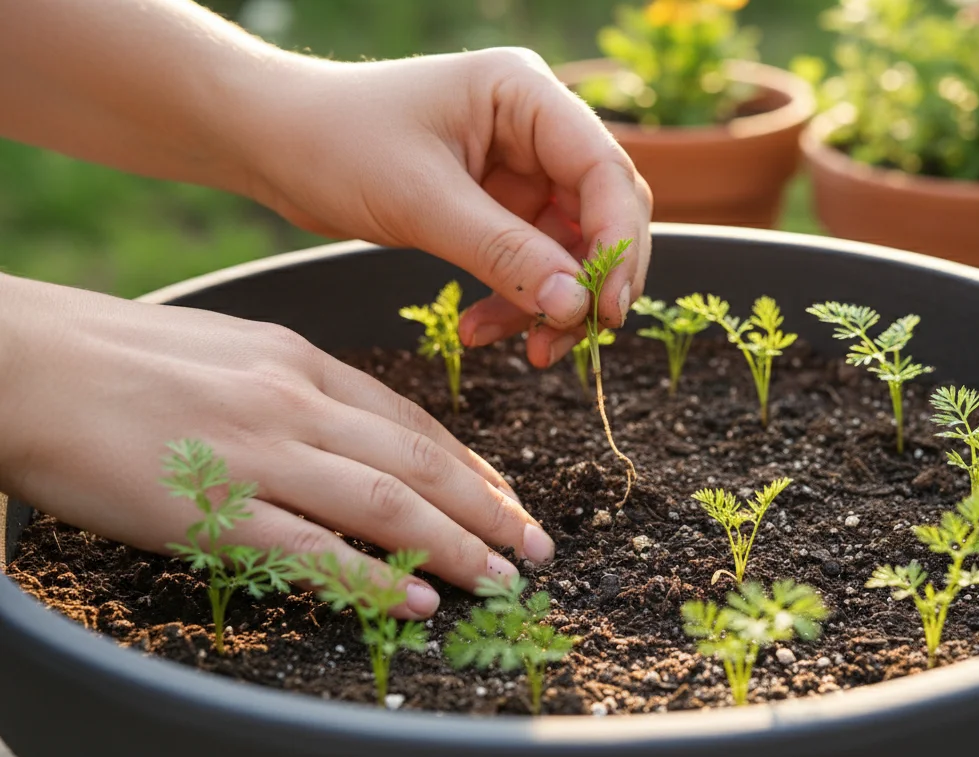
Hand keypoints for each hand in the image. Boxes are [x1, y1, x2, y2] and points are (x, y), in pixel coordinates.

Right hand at [0, 276, 552, 618]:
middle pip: (418, 461)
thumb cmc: (118, 358)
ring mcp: (256, 453)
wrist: (23, 364)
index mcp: (298, 360)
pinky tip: (416, 599)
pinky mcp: (212, 506)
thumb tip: (348, 431)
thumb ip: (294, 387)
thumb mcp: (229, 350)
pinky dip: (373, 576)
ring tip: (498, 579)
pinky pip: (312, 549)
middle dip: (488, 509)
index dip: (470, 466)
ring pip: (385, 503)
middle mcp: (293, 401)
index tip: (506, 499)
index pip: (410, 420)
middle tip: (532, 548)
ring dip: (455, 546)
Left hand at [237, 47, 653, 367]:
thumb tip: (575, 307)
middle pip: (602, 212)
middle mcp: (535, 127)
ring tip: (527, 351)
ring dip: (552, 302)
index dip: (617, 243)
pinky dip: (515, 301)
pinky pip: (531, 263)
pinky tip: (479, 331)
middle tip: (572, 338)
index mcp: (526, 94)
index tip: (605, 310)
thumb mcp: (421, 201)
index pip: (605, 171)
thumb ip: (504, 254)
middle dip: (590, 280)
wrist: (272, 142)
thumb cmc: (335, 142)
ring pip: (570, 248)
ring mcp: (520, 167)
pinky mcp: (498, 205)